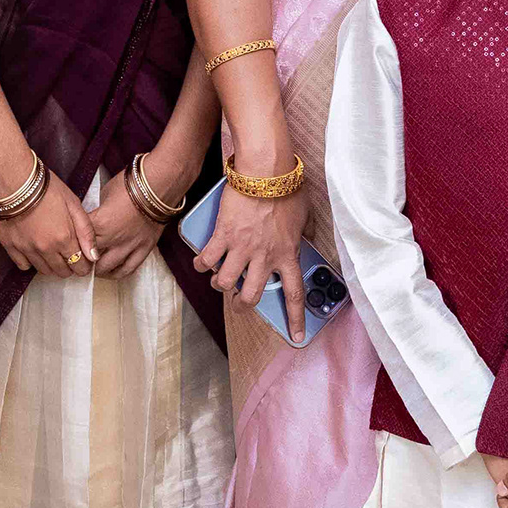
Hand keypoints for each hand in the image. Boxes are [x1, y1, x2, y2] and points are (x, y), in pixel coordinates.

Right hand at [0, 162, 102, 279]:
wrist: (15, 178)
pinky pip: (24, 265)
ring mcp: (27, 249)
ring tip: (52, 250)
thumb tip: (93, 256)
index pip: (80, 267)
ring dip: (51, 265)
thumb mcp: (74, 204)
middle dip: (69, 266)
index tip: (83, 258)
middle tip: (68, 253)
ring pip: (44, 271)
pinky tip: (34, 249)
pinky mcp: (10, 247)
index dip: (85, 265)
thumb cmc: (47, 187)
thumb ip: (86, 232)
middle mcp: (46, 249)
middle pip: (62, 272)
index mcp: (64, 238)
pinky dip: (31, 261)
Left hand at [84, 172, 165, 277]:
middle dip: (83, 259)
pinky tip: (112, 272)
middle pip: (90, 257)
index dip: (74, 241)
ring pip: (108, 267)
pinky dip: (118, 273)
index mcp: (100, 223)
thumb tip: (93, 220)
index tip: (73, 242)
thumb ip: (97, 212)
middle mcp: (113, 238)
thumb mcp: (104, 195)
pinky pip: (129, 268)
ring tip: (94, 269)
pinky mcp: (144, 249)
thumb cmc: (130, 185)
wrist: (158, 185)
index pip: (80, 238)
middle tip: (79, 260)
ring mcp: (129, 246)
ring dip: (98, 270)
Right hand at [197, 176, 308, 328]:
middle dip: (243, 305)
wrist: (265, 171)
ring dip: (221, 284)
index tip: (296, 336)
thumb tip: (305, 236)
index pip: (294, 294)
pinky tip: (202, 262)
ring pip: (226, 282)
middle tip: (240, 303)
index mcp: (288, 254)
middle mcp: (265, 256)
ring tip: (220, 280)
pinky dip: (202, 264)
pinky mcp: (223, 235)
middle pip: (251, 296)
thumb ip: (303, 232)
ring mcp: (242, 248)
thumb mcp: (304, 215)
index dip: (296, 319)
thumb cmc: (287, 189)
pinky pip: (207, 259)